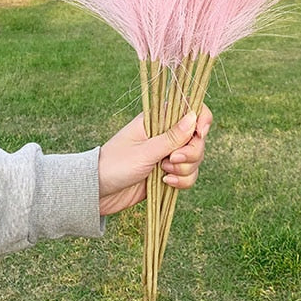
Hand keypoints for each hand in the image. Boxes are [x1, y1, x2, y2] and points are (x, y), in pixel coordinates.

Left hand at [98, 104, 212, 216]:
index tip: (200, 134)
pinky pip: (188, 175)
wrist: (99, 191)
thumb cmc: (116, 164)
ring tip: (164, 174)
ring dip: (185, 169)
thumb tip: (194, 116)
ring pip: (195, 158)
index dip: (201, 120)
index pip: (191, 109)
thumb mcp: (145, 151)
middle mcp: (167, 134)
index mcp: (159, 119)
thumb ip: (172, 137)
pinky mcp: (169, 172)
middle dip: (191, 153)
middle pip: (198, 138)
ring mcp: (169, 154)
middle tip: (172, 160)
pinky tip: (167, 183)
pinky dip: (183, 181)